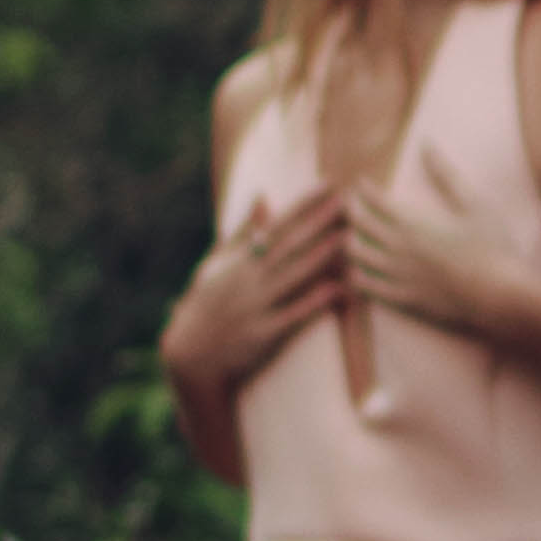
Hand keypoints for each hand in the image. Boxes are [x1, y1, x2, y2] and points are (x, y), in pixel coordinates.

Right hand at [163, 183, 346, 402]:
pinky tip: (337, 289)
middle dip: (319, 221)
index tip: (328, 184)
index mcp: (240, 260)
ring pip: (294, 275)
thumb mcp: (217, 265)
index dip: (304, 204)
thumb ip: (244, 232)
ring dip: (322, 255)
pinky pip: (293, 316)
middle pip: (289, 245)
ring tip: (349, 237)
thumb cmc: (206, 307)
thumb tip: (263, 196)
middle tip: (348, 200)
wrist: (190, 356)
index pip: (277, 225)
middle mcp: (249, 279)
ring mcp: (256, 307)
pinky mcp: (264, 336)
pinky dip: (315, 301)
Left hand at [343, 157, 528, 350]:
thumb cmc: (493, 247)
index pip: (377, 201)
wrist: (500, 297)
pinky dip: (358, 280)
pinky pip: (371, 290)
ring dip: (350, 245)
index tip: (359, 183)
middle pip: (362, 227)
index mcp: (414, 223)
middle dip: (351, 213)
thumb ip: (447, 175)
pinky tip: (355, 276)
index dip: (364, 190)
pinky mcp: (406, 301)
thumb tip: (427, 144)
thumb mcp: (474, 204)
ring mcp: (400, 277)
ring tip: (348, 239)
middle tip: (347, 206)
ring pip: (360, 258)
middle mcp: (399, 249)